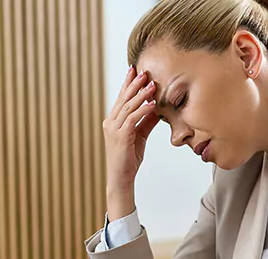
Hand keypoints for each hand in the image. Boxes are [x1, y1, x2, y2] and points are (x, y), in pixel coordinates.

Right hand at [102, 66, 159, 220]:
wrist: (121, 178)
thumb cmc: (128, 159)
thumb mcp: (139, 136)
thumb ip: (146, 121)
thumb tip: (156, 107)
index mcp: (113, 121)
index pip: (121, 98)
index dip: (128, 84)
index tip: (135, 70)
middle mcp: (110, 122)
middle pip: (123, 99)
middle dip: (134, 84)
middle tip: (144, 71)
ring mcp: (113, 129)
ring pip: (128, 106)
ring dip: (140, 95)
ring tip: (151, 84)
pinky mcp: (120, 137)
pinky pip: (132, 119)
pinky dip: (142, 110)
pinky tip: (152, 104)